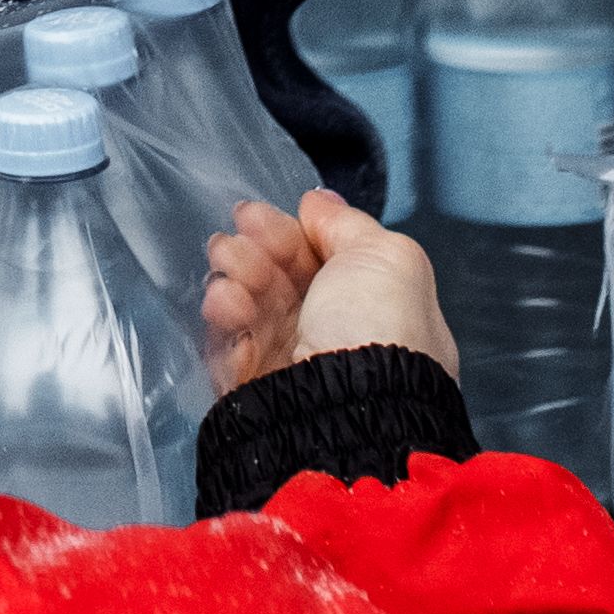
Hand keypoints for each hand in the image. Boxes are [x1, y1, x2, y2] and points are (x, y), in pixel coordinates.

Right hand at [201, 186, 457, 395]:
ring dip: (234, 280)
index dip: (288, 233)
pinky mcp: (256, 395)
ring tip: (232, 275)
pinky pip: (228, 351)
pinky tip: (227, 306)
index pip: (320, 261)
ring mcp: (294, 368)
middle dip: (253, 250)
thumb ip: (348, 224)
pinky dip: (225, 324)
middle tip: (236, 238)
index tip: (259, 215)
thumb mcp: (388, 257)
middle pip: (279, 280)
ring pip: (250, 310)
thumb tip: (318, 203)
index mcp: (374, 311)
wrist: (351, 410)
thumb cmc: (379, 332)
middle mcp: (336, 339)